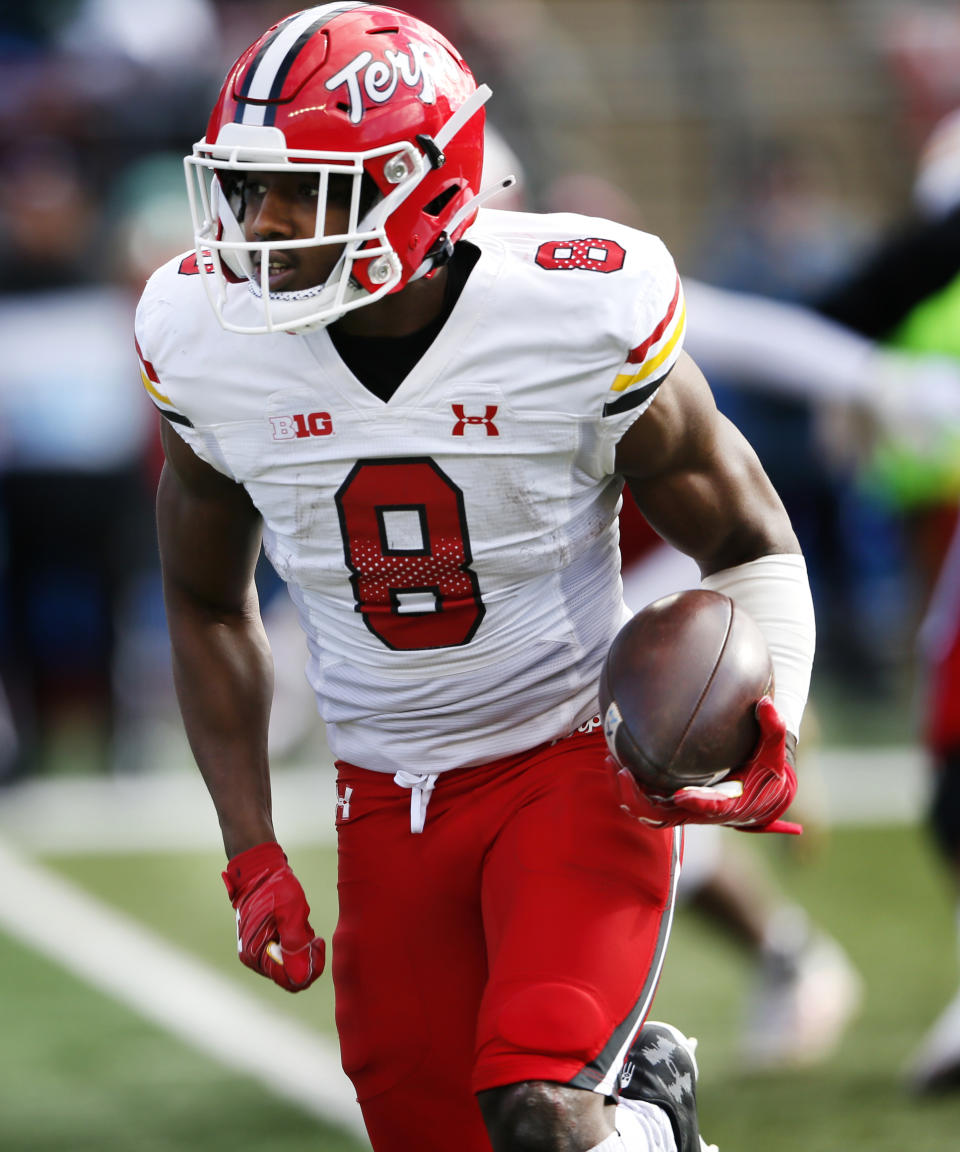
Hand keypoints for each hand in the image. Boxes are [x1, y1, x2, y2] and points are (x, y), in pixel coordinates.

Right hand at [222, 841, 325, 991]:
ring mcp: (258, 951)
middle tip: (313, 933)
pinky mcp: (264, 943)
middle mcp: (254, 958)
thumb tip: (302, 975)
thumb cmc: (274, 887)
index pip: (290, 980)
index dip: (310, 968)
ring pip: (291, 963)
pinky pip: (287, 953)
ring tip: (301, 922)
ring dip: (301, 946)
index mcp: (256, 954)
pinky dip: (296, 941)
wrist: (260, 870)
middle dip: (306, 956)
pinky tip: (296, 923)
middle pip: (291, 974)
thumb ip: (295, 943)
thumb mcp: (291, 911)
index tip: (317, 943)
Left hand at [616, 696, 801, 835]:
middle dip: (640, 800)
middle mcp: (700, 811)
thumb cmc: (766, 772)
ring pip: (648, 812)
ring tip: (612, 762)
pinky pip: (644, 802)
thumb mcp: (773, 753)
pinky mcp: (672, 804)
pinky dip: (628, 787)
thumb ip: (772, 729)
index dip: (697, 802)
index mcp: (728, 803)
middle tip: (623, 773)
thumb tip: (765, 703)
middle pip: (664, 816)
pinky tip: (616, 759)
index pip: (711, 807)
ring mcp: (683, 810)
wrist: (758, 797)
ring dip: (627, 793)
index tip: (682, 794)